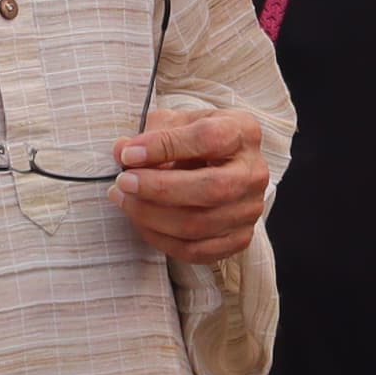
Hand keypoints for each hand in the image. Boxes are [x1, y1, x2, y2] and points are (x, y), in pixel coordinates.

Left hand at [113, 108, 274, 263]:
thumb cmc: (196, 141)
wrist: (221, 165)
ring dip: (152, 216)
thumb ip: (151, 135)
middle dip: (158, 189)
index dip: (164, 147)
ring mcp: (250, 209)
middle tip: (123, 183)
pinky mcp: (239, 238)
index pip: (207, 139)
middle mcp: (254, 172)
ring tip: (124, 201)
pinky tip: (141, 223)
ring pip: (199, 224)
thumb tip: (122, 151)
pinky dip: (161, 239)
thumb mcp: (177, 123)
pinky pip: (196, 250)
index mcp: (242, 133)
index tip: (129, 154)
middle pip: (210, 189)